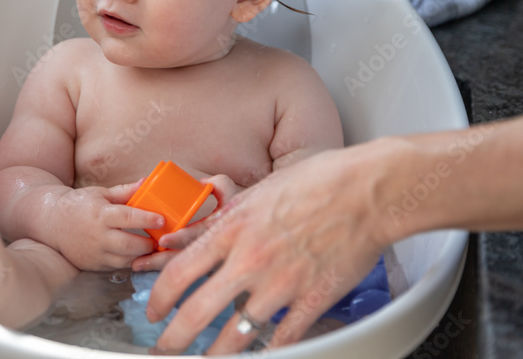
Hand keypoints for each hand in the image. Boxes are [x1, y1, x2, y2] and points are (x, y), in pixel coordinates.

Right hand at [49, 180, 162, 270]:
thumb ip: (125, 192)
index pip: (128, 217)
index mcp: (101, 214)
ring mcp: (94, 252)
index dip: (147, 219)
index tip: (162, 220)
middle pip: (129, 244)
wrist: (52, 222)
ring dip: (141, 256)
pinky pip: (116, 267)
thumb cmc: (80, 204)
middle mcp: (98, 235)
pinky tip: (137, 256)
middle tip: (159, 239)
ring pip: (124, 260)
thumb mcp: (101, 193)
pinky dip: (129, 262)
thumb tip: (147, 182)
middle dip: (148, 244)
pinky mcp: (92, 264)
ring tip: (151, 249)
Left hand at [145, 146, 391, 354]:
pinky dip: (269, 352)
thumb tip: (202, 234)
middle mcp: (250, 259)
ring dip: (215, 355)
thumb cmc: (318, 181)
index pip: (178, 273)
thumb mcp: (259, 192)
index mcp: (233, 229)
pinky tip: (261, 355)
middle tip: (165, 350)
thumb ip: (229, 219)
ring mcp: (280, 284)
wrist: (367, 190)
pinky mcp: (312, 300)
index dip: (159, 299)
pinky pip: (283, 339)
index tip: (155, 311)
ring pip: (235, 335)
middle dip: (173, 340)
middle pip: (196, 313)